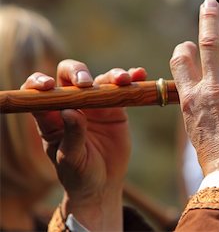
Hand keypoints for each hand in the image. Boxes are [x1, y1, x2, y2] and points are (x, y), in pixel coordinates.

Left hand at [21, 59, 146, 230]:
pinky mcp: (115, 107)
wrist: (103, 185)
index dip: (39, 83)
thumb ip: (71, 136)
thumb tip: (69, 111)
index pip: (39, 93)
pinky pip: (121, 89)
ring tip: (124, 80)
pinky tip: (139, 74)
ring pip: (100, 79)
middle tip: (87, 83)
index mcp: (51, 116)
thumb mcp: (71, 159)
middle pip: (69, 76)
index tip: (48, 86)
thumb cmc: (78, 175)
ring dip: (112, 74)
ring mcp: (94, 104)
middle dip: (78, 72)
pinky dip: (130, 79)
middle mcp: (71, 105)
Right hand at [170, 0, 218, 185]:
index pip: (181, 61)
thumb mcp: (194, 127)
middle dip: (208, 19)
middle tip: (209, 4)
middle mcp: (214, 86)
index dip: (183, 49)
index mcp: (192, 96)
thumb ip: (196, 105)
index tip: (188, 45)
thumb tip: (201, 93)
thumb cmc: (213, 155)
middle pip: (209, 43)